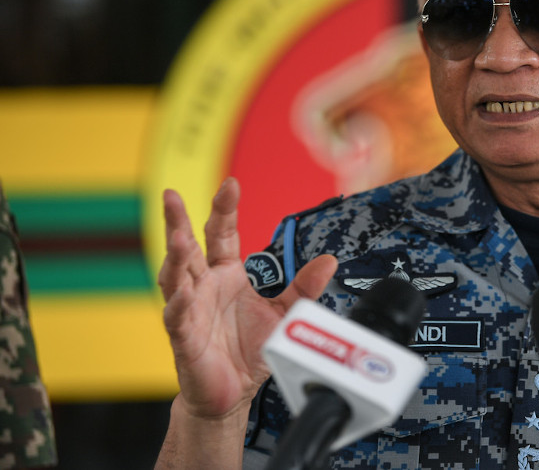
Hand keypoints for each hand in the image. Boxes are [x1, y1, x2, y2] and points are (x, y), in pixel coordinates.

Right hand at [157, 177, 337, 419]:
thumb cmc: (251, 347)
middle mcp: (204, 286)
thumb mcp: (285, 312)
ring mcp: (190, 309)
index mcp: (227, 273)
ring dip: (175, 257)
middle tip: (171, 196)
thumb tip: (330, 260)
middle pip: (187, 248)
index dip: (224, 209)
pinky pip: (178, 318)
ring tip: (176, 238)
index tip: (231, 184)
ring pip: (175, 278)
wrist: (234, 391)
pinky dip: (180, 304)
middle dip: (178, 221)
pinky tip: (183, 293)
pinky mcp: (185, 338)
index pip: (222, 234)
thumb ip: (305, 286)